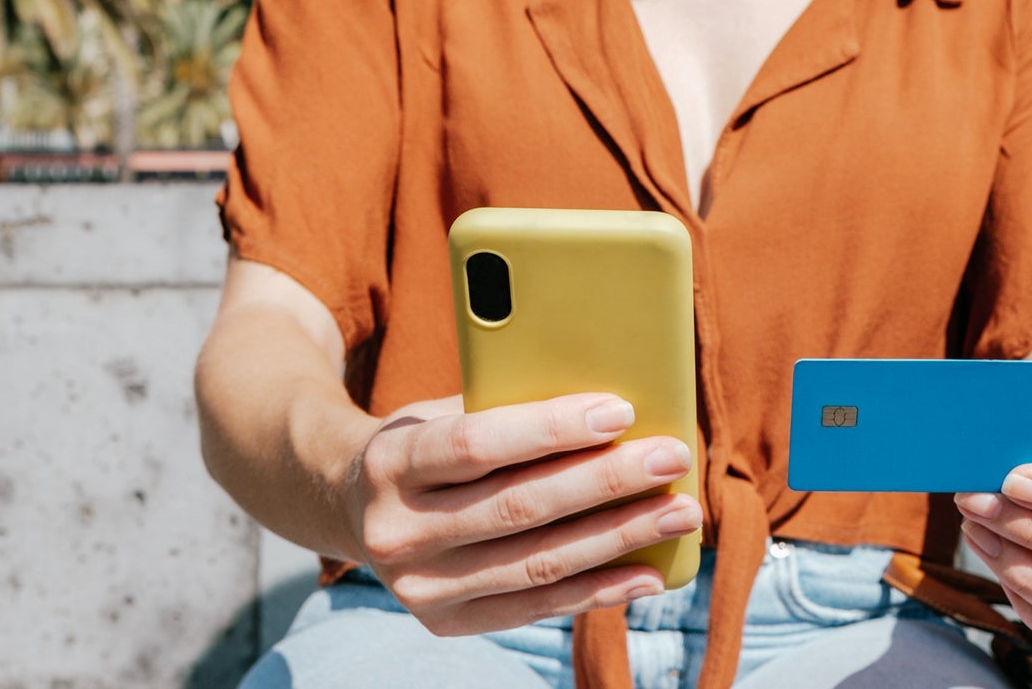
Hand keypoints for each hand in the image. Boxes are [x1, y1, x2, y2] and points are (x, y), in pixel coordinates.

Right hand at [343, 392, 701, 635]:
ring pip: (537, 564)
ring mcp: (420, 588)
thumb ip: (508, 407)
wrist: (351, 506)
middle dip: (606, 482)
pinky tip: (649, 571)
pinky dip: (600, 590)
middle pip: (518, 508)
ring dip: (620, 538)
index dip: (551, 428)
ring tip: (679, 512)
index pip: (477, 444)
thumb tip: (613, 408)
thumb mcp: (443, 408)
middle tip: (671, 458)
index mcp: (392, 463)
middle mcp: (398, 533)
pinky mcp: (446, 624)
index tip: (620, 410)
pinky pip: (537, 608)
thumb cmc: (426, 440)